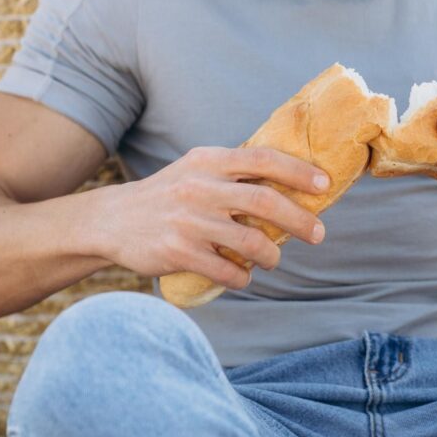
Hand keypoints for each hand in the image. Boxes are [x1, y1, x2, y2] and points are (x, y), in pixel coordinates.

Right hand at [94, 146, 328, 288]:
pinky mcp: (178, 252)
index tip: (325, 184)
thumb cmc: (170, 195)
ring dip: (272, 255)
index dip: (298, 171)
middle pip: (265, 202)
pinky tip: (244, 276)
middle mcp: (200, 187)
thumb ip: (235, 172)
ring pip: (250, 242)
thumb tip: (292, 182)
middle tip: (318, 233)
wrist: (112, 220)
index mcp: (209, 161)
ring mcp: (189, 221)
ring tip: (274, 258)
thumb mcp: (197, 170)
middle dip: (300, 220)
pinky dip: (242, 277)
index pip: (262, 160)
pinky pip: (226, 270)